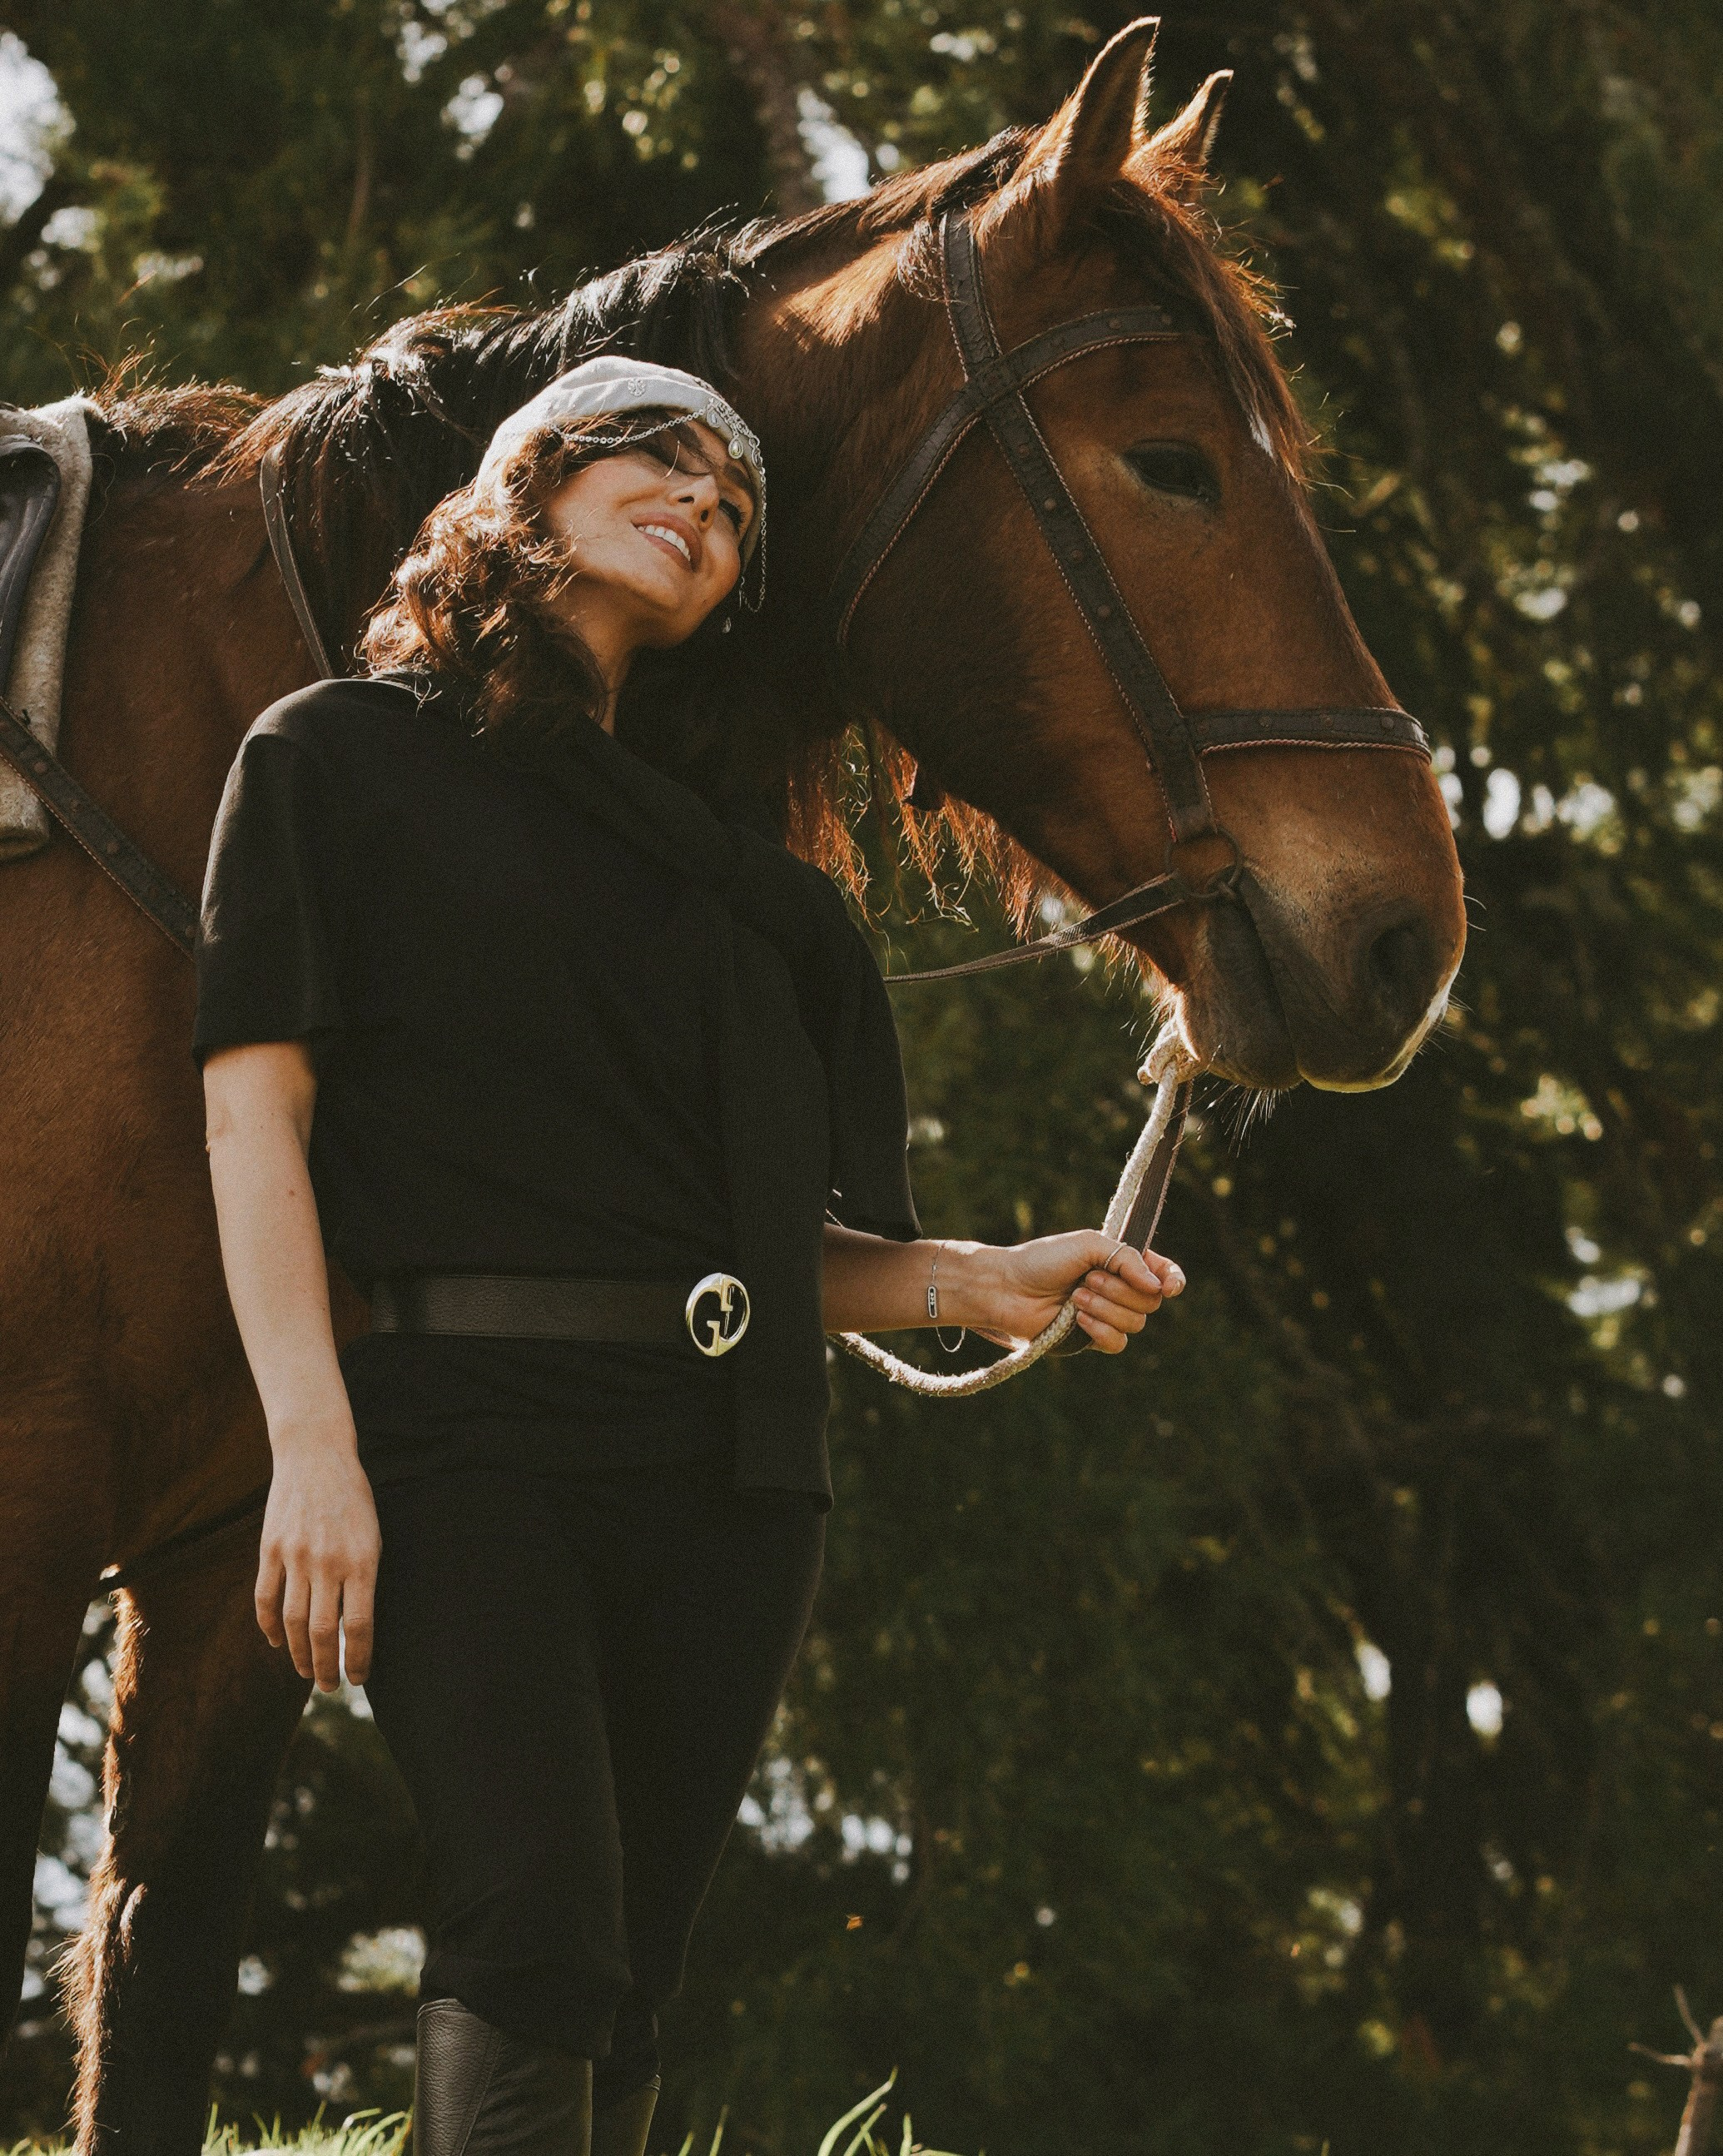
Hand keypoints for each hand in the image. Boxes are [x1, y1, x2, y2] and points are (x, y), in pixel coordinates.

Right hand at [255, 1416, 380, 1690]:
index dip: (358, 1659)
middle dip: (326, 1668)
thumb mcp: (373, 1536)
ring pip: (292, 1623)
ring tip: (308, 1672)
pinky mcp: (270, 1549)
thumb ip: (364, 1579)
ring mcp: (295, 1556)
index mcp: (362, 1561)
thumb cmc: (353, 1499)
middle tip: (329, 1686)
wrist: (316, 1455)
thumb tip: (358, 1629)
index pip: (359, 1627)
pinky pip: (265, 1599)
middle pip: (323, 1633)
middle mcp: (328, 1563)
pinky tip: (279, 1643)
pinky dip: (269, 1628)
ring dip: (300, 1655)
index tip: (359, 1679)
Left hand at [967, 1232, 1184, 1353]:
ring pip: (1135, 1323)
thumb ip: (1127, 1259)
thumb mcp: (1089, 1245)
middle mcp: (1118, 1288)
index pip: (1162, 1273)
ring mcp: (1106, 1315)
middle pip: (1151, 1302)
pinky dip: (1101, 1331)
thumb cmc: (1043, 1260)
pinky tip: (1077, 1319)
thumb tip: (1159, 1287)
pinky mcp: (1091, 1338)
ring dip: (1106, 1308)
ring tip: (1075, 1297)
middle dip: (1121, 1290)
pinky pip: (1118, 1343)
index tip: (1169, 1287)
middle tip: (1087, 1279)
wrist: (1008, 1288)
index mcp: (1121, 1261)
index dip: (1172, 1280)